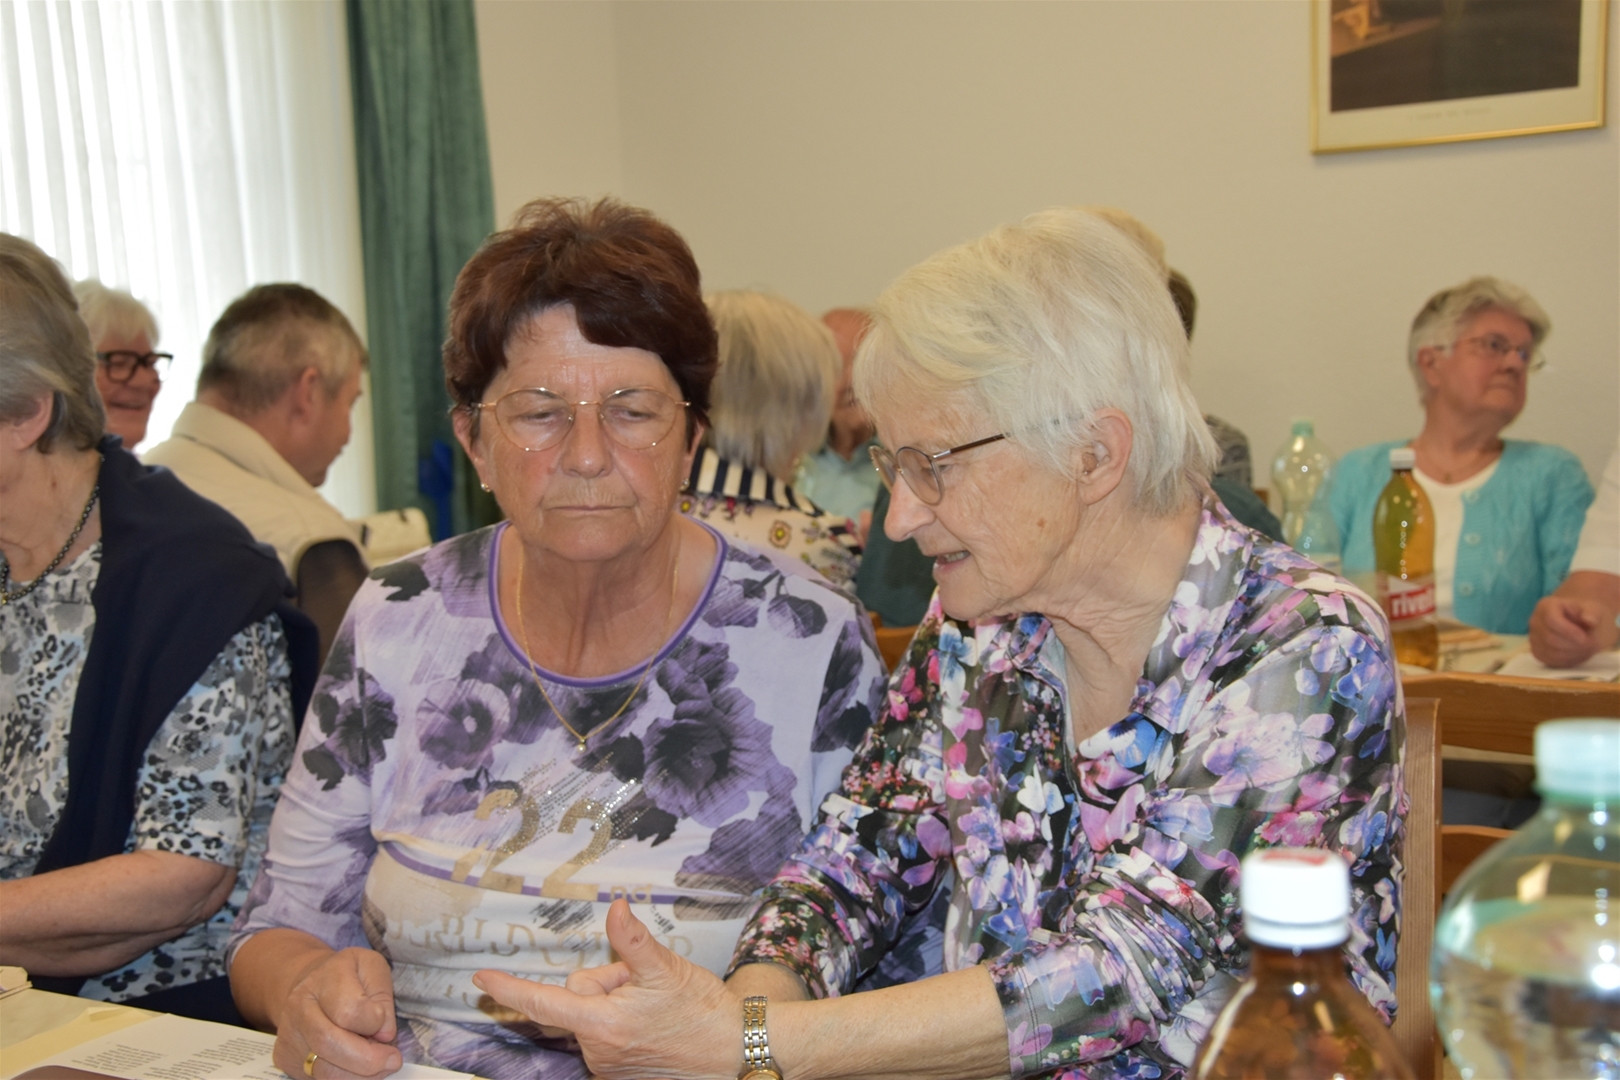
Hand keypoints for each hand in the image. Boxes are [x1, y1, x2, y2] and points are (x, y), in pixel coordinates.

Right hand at [270, 947, 401, 1079]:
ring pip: (323, 1069)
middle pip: (330, 1043)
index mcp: (326, 976)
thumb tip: (384, 1035)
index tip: (385, 1024)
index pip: (350, 1011)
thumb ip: (383, 999)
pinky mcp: (286, 1057)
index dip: (375, 1023)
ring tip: (378, 1066)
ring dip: (358, 1074)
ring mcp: (289, 1033)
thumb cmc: (349, 976)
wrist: (312, 982)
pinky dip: (344, 1077)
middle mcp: (300, 1004)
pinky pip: (317, 1078)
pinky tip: (356, 1066)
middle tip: (392, 1060)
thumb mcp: (373, 969)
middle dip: (368, 1060)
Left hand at [473, 899, 738, 1079]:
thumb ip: (633, 940)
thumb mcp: (667, 969)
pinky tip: (656, 1026)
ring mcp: (609, 1068)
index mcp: (603, 1025)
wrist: (737, 1055)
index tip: (480, 979)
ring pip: (596, 1018)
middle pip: (581, 1000)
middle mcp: (598, 1053)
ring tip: (657, 1008)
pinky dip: (625, 1025)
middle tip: (646, 985)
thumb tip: (615, 906)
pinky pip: (608, 1038)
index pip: (544, 1002)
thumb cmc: (703, 1013)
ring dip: (618, 1006)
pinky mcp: (622, 1077)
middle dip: (608, 984)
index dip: (509, 988)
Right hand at [1529, 594, 1611, 667]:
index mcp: (1545, 606)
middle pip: (1550, 638)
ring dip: (1573, 654)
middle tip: (1592, 646)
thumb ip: (1592, 613)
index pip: (1551, 620)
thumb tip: (1590, 620)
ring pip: (1551, 652)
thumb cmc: (1583, 614)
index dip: (1569, 632)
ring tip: (1587, 650)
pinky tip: (1578, 655)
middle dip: (1574, 645)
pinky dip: (1567, 661)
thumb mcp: (1592, 609)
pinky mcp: (1536, 651)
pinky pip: (1550, 660)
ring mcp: (1533, 637)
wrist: (1576, 622)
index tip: (1586, 638)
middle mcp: (1535, 621)